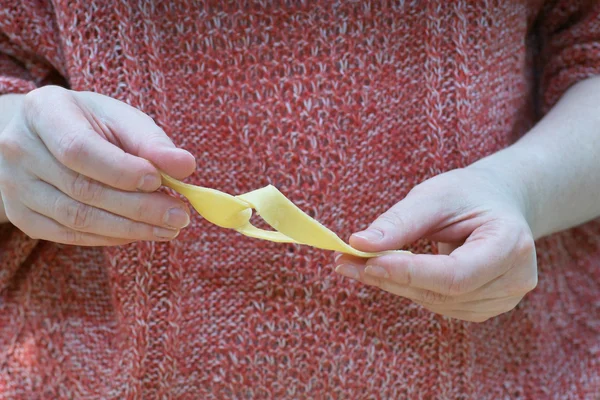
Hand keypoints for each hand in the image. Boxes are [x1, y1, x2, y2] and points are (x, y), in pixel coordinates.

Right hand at [0, 86, 195, 245]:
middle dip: (139, 207)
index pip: (79, 149)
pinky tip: (142, 232)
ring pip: (78, 219)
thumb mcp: (121, 119)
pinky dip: (112, 237)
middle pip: (82, 189)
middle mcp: (19, 149)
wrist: (45, 138)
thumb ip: (152, 142)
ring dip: (130, 228)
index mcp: (43, 112)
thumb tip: (186, 166)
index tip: (159, 181)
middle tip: (180, 215)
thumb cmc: (92, 124)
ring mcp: (15, 186)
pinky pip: (71, 235)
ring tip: (169, 227)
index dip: (121, 170)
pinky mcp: (23, 217)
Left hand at [334, 166, 536, 321]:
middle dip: (391, 278)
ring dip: (397, 285)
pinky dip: (413, 289)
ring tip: (366, 262)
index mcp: (510, 243)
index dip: (409, 272)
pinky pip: (442, 306)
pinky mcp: (488, 306)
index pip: (455, 274)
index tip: (367, 262)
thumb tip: (358, 243)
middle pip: (443, 292)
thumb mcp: (434, 195)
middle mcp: (515, 278)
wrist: (499, 203)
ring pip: (438, 303)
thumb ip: (399, 222)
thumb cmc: (467, 194)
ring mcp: (505, 298)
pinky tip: (399, 270)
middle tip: (345, 262)